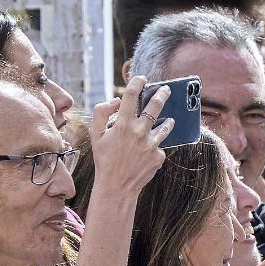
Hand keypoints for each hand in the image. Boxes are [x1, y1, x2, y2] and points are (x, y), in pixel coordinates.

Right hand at [86, 76, 173, 195]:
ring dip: (167, 121)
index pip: (131, 95)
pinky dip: (154, 147)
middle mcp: (138, 132)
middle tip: (166, 89)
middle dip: (162, 94)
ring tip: (169, 119)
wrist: (116, 187)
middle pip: (155, 105)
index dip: (137, 82)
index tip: (142, 78)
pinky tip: (148, 153)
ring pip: (165, 125)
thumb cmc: (104, 159)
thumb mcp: (95, 135)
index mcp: (122, 125)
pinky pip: (159, 146)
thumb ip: (101, 113)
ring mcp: (151, 144)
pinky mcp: (159, 156)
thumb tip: (116, 101)